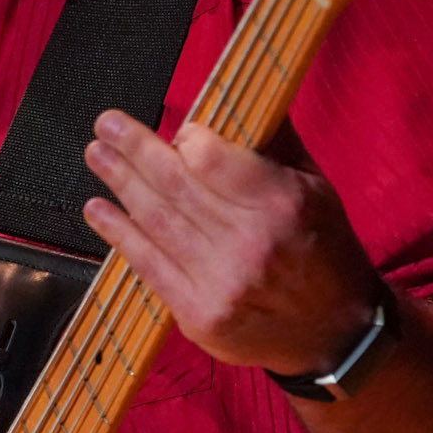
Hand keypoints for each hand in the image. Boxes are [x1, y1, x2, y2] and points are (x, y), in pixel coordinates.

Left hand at [82, 110, 379, 375]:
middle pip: (175, 185)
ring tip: (96, 155)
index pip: (211, 158)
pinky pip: (148, 265)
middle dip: (135, 150)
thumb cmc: (325, 251)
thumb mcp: (316, 189)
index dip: (186, 139)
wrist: (336, 333)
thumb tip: (235, 99)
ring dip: (120, 184)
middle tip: (106, 125)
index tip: (176, 131)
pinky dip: (119, 234)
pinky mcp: (199, 314)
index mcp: (280, 202)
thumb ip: (273, 145)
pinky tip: (98, 210)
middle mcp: (248, 241)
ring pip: (156, 221)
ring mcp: (220, 281)